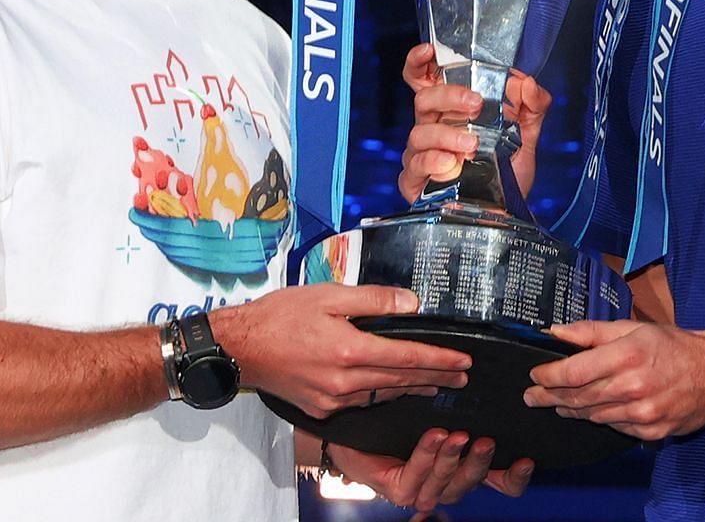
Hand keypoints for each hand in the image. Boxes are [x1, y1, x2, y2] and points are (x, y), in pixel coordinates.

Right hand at [211, 284, 470, 418]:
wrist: (239, 348)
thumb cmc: (280, 316)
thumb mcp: (328, 295)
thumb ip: (373, 300)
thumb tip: (412, 303)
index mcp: (350, 351)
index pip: (408, 358)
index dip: (441, 360)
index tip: (465, 362)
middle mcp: (345, 382)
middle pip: (402, 381)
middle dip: (436, 378)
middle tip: (462, 377)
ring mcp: (332, 400)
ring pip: (382, 394)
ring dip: (412, 389)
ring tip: (436, 384)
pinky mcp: (320, 409)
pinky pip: (361, 402)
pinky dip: (381, 394)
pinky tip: (392, 389)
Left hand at [329, 428, 533, 519]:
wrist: (353, 430)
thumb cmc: (398, 421)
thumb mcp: (442, 412)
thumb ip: (469, 410)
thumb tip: (497, 390)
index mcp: (463, 467)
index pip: (500, 483)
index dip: (515, 477)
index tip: (526, 460)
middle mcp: (447, 483)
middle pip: (474, 483)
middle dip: (480, 463)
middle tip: (485, 441)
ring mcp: (422, 490)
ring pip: (446, 483)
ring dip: (452, 460)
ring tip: (457, 436)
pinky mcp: (399, 490)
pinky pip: (417, 476)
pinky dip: (426, 455)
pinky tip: (432, 436)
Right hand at [399, 42, 549, 201]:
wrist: (506, 211)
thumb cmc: (506, 170)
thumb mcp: (526, 136)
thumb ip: (534, 107)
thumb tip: (528, 84)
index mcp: (451, 110)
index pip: (424, 79)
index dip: (418, 62)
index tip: (429, 51)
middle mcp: (432, 127)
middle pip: (423, 99)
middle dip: (448, 96)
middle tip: (475, 103)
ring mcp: (421, 154)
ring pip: (419, 133)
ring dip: (447, 135)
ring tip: (472, 145)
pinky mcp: (416, 181)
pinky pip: (415, 166)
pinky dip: (434, 162)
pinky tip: (452, 165)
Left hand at [524, 320, 704, 440]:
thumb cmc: (674, 346)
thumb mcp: (634, 327)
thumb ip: (591, 331)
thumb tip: (555, 332)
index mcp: (627, 355)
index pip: (574, 371)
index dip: (548, 375)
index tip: (534, 375)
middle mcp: (632, 387)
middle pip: (578, 396)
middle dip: (549, 396)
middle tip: (531, 396)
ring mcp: (642, 413)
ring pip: (593, 415)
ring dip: (570, 409)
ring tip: (556, 403)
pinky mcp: (650, 431)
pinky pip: (614, 427)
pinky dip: (599, 419)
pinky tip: (590, 412)